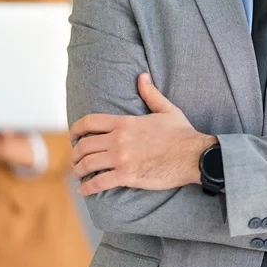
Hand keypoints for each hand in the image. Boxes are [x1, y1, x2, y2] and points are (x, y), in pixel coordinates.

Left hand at [70, 73, 215, 196]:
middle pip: (84, 145)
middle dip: (75, 153)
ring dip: (78, 170)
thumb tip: (142, 76)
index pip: (89, 122)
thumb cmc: (182, 133)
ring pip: (87, 164)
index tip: (72, 136)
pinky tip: (84, 189)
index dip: (76, 129)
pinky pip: (99, 183)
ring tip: (78, 175)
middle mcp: (118, 139)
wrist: (194, 155)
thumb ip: (150, 93)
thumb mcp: (166, 109)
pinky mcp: (127, 176)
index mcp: (124, 122)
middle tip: (75, 159)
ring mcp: (121, 158)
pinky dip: (88, 187)